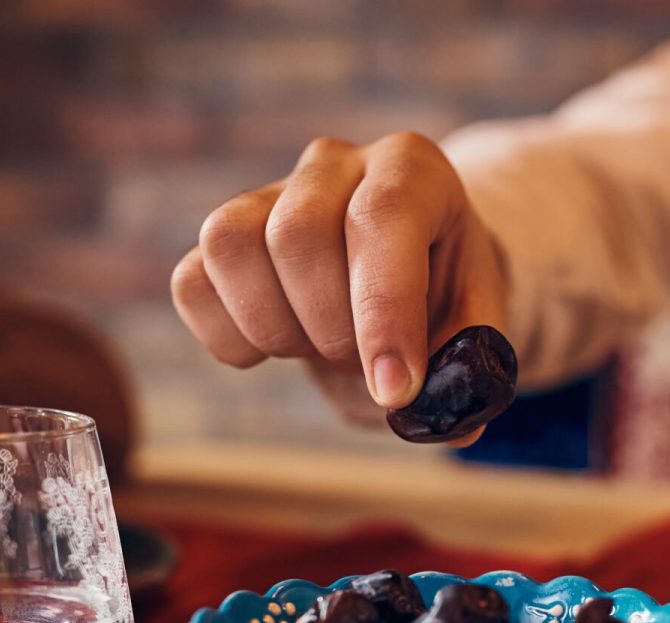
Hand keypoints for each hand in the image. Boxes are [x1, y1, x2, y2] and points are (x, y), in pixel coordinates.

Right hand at [170, 133, 508, 419]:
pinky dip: (228, 337)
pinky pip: (192, 283)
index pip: (383, 218)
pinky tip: (275, 349)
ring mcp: (269, 192)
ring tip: (322, 347)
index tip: (395, 390)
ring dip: (276, 328)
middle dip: (332, 327)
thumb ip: (468, 373)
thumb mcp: (477, 333)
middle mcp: (336, 163)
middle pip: (297, 235)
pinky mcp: (223, 237)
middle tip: (364, 358)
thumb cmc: (445, 304)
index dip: (384, 313)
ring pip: (231, 246)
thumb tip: (430, 414)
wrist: (411, 287)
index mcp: (413, 169)